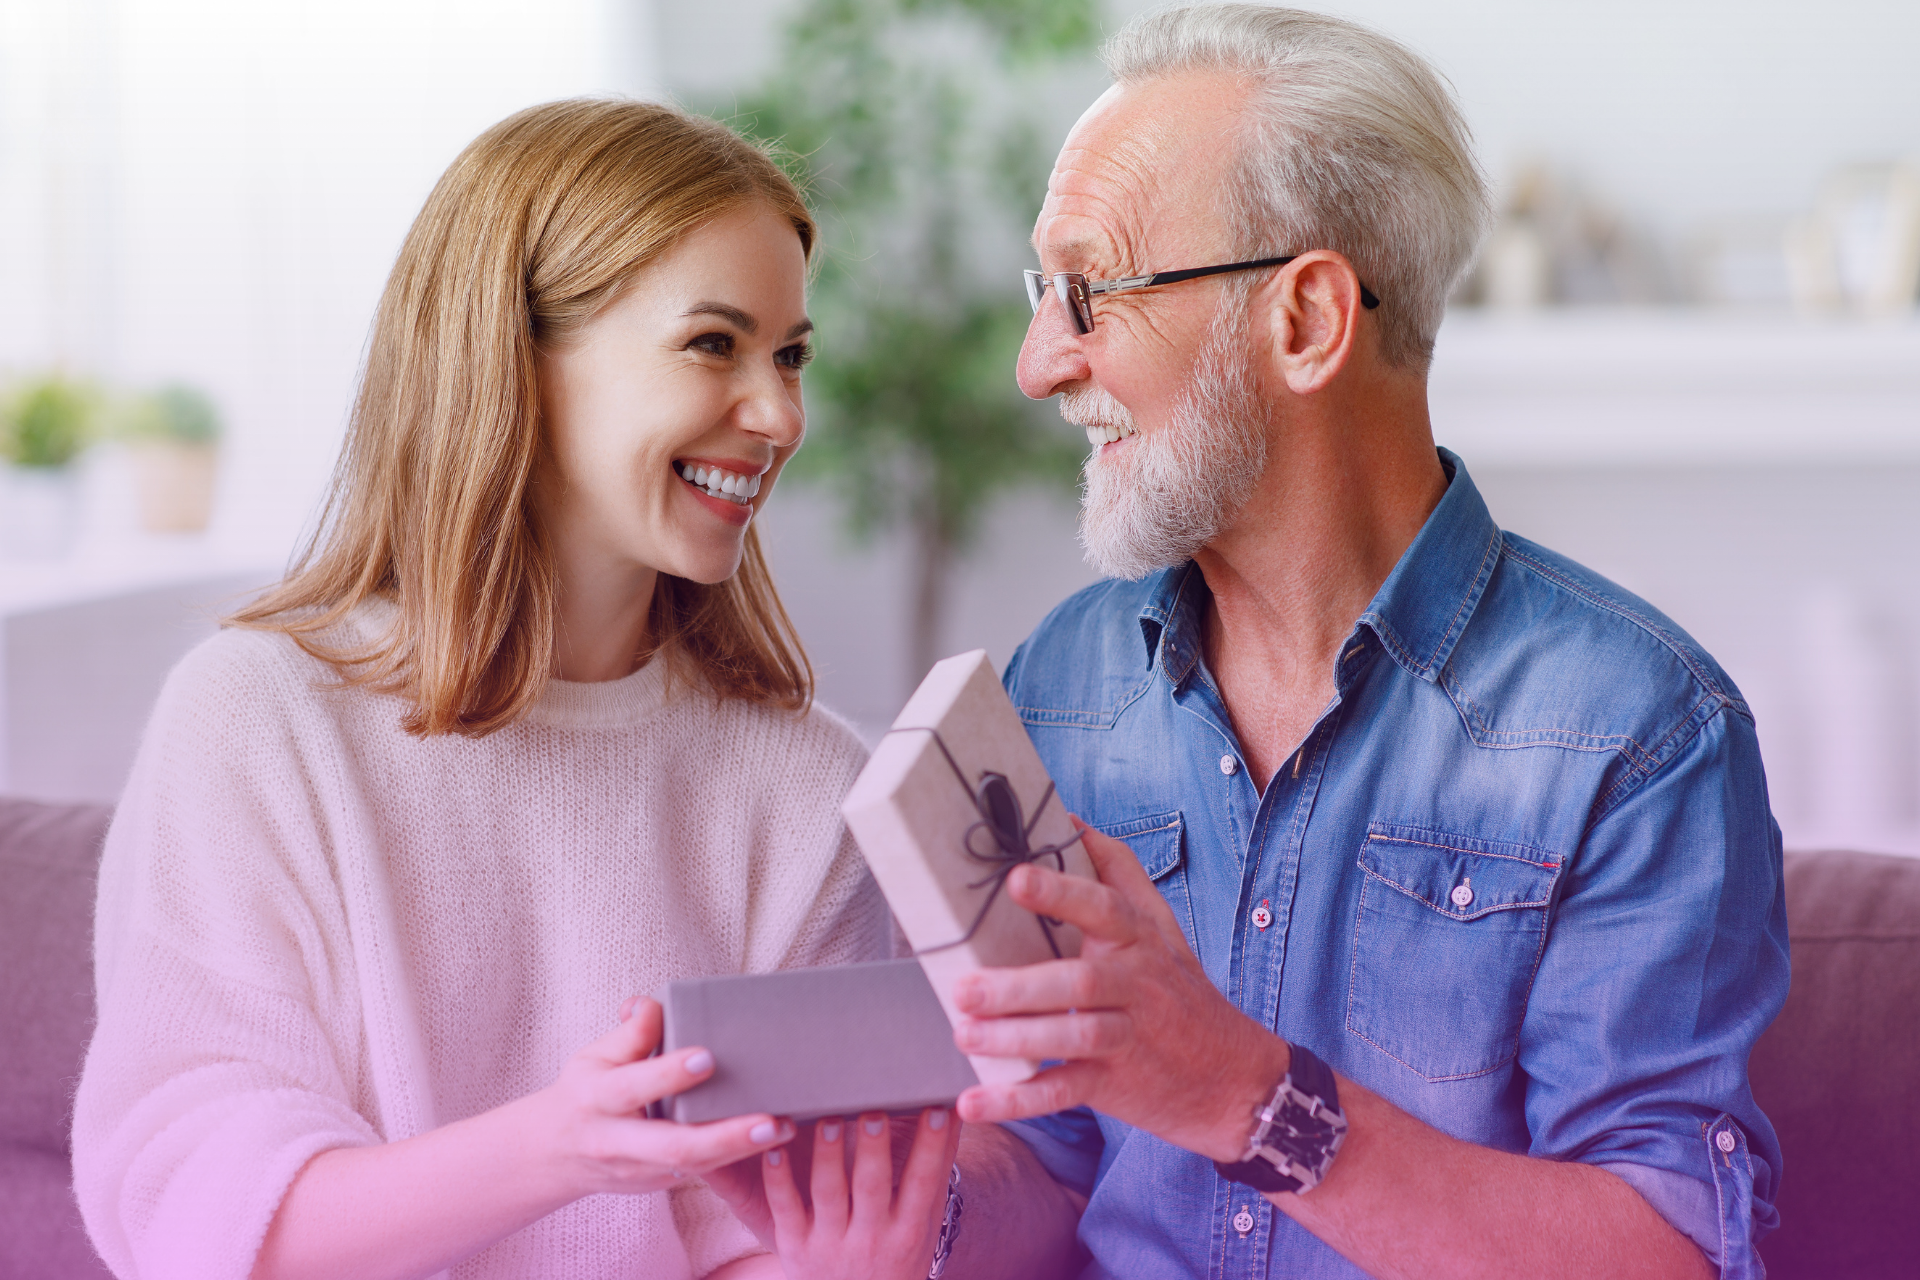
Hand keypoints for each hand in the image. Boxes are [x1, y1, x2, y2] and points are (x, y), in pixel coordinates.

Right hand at [530, 997, 793, 1197]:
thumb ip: (629, 1033)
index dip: (668, 1074)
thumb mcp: (595, 1056)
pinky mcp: (659, 1184)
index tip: (706, 1057)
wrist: (556, 1154)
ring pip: (695, 1167)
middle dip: (726, 1136)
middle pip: (674, 1146)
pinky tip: (773, 1141)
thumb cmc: (586, 1092)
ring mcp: (641, 1170)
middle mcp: (620, 1141)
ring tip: (787, 1128)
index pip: (634, 1086)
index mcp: (599, 1099)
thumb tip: (653, 1005)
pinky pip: (701, 1173)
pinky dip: (737, 1158)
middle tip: (771, 1120)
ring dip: (743, 1149)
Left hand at [756, 1108, 961, 1278]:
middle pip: (873, 1185)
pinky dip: (778, 1179)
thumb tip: (956, 1112)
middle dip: (874, 1148)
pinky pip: (785, 1208)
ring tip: (828, 1119)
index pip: (923, 1180)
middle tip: (874, 1110)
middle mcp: (872, 1237)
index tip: (938, 1108)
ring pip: (829, 1192)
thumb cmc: (897, 1257)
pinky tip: (774, 1149)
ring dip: (828, 1154)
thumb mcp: (924, 1223)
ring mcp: (831, 1242)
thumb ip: (935, 1170)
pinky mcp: (795, 1245)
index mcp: (908, 1228)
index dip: (932, 1144)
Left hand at [949, 818, 1289, 1160]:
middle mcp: (1137, 985)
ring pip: (1073, 1036)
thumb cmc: (1181, 992)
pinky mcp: (1117, 1084)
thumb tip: (1070, 818)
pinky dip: (1019, 1101)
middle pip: (1079, 982)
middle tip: (964, 988)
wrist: (1236, 1080)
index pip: (1103, 908)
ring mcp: (1129, 1037)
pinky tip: (975, 1103)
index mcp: (1139, 940)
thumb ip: (1118, 871)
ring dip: (1014, 1040)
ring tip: (964, 1034)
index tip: (1015, 881)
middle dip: (1019, 988)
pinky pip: (1065, 1093)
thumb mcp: (1161, 927)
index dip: (1061, 893)